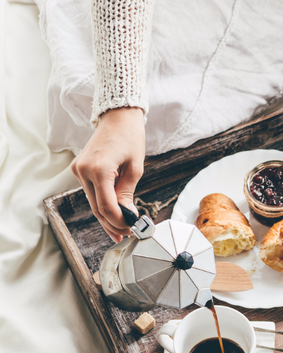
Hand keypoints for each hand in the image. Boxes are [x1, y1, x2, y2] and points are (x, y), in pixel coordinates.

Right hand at [71, 107, 144, 242]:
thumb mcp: (135, 168)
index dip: (118, 222)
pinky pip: (91, 193)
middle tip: (127, 235)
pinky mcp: (79, 169)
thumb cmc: (130, 138)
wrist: (118, 118)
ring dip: (107, 217)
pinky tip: (113, 216)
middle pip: (96, 208)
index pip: (106, 206)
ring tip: (121, 231)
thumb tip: (127, 216)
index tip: (131, 229)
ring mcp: (78, 170)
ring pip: (92, 203)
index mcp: (98, 169)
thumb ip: (127, 193)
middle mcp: (83, 170)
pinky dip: (102, 205)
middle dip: (112, 224)